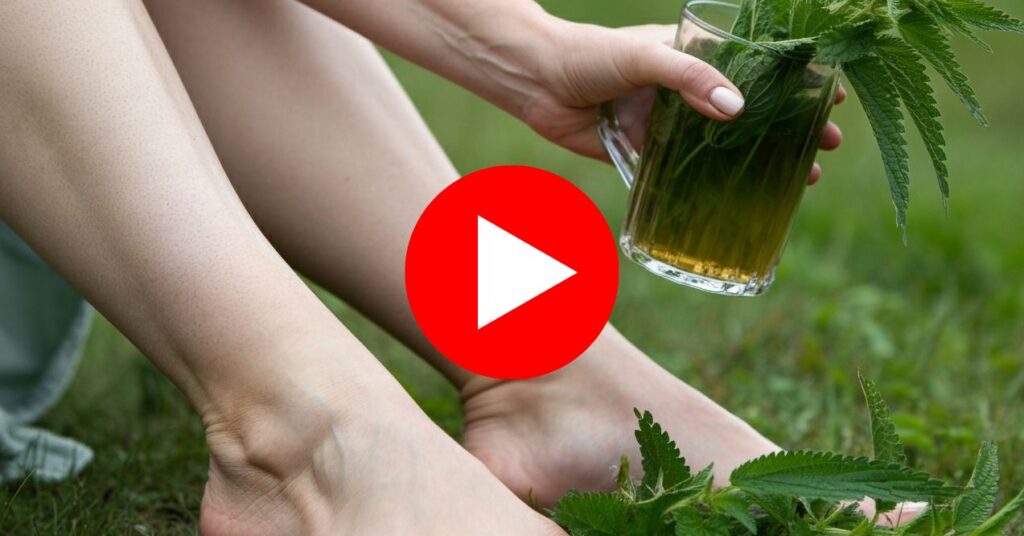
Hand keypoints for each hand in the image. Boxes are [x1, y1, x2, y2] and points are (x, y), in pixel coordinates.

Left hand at [523, 22, 843, 183]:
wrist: (536, 81)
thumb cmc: (590, 54)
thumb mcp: (646, 56)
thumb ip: (689, 78)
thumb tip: (737, 109)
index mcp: (693, 57)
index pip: (757, 68)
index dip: (795, 83)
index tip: (831, 96)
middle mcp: (686, 91)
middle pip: (750, 112)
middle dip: (789, 129)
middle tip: (828, 148)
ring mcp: (668, 123)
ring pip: (723, 146)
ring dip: (759, 161)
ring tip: (802, 178)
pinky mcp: (645, 152)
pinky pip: (684, 172)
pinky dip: (712, 186)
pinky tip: (740, 201)